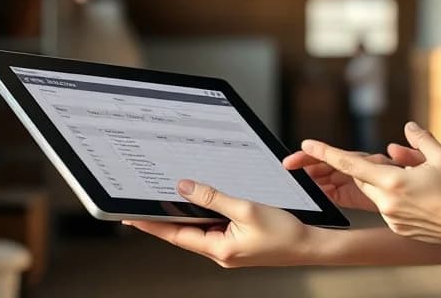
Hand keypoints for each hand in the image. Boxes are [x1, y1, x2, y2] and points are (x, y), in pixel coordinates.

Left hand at [124, 180, 316, 267]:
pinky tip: (200, 203)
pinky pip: (213, 227)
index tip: (130, 218)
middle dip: (164, 219)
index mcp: (219, 249)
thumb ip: (213, 197)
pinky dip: (204, 215)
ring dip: (185, 216)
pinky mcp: (237, 242)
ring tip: (166, 200)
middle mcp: (220, 252)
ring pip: (199, 230)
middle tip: (141, 205)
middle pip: (184, 234)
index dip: (152, 225)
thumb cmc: (284, 232)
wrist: (310, 245)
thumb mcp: (245, 208)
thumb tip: (185, 188)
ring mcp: (228, 249)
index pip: (175, 235)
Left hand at [301, 122, 440, 245]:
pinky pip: (386, 207)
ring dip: (386, 182)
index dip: (325, 153)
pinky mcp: (397, 227)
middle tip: (396, 163)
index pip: (349, 164)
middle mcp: (387, 201)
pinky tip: (419, 198)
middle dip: (373, 167)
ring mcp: (391, 216)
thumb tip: (407, 129)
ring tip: (418, 181)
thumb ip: (419, 140)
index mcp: (392, 180)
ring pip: (375, 192)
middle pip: (364, 178)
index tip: (305, 145)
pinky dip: (395, 198)